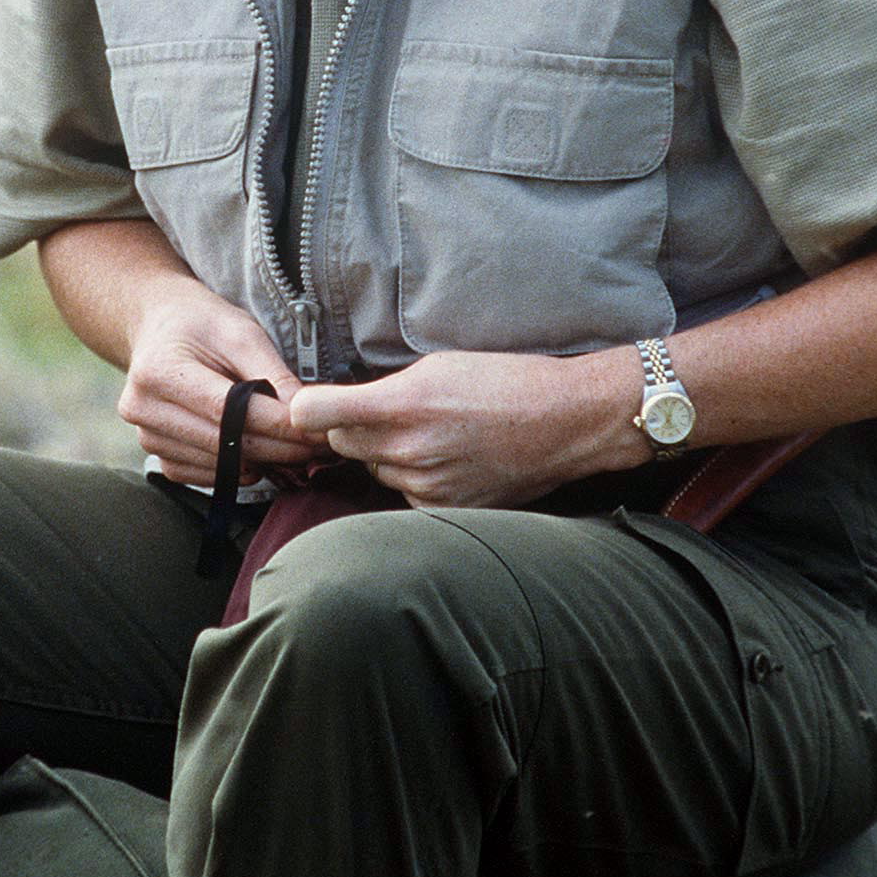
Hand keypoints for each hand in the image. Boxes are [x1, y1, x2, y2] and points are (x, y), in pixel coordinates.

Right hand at [118, 280, 326, 487]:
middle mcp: (144, 409)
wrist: (160, 330)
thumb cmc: (202, 326)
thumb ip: (272, 373)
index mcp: (159, 371)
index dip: (278, 425)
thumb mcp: (241, 332)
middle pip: (225, 443)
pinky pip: (205, 476)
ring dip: (263, 461)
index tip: (317, 430)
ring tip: (294, 447)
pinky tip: (259, 453)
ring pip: (219, 465)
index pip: (228, 411)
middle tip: (319, 446)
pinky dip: (238, 470)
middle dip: (279, 447)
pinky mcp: (157, 455)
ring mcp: (146, 437)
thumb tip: (302, 415)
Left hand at [286, 348, 642, 508]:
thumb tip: (340, 404)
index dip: (308, 410)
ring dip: (390, 455)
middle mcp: (410, 450)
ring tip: (437, 435)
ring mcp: (427, 485)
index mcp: (404, 404)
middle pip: (344, 444)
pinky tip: (451, 461)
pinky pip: (407, 494)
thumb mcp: (440, 365)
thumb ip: (386, 388)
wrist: (567, 422)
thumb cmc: (507, 382)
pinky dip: (417, 480)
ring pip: (376, 471)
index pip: (315, 415)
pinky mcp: (446, 511)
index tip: (312, 409)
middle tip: (394, 414)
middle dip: (356, 429)